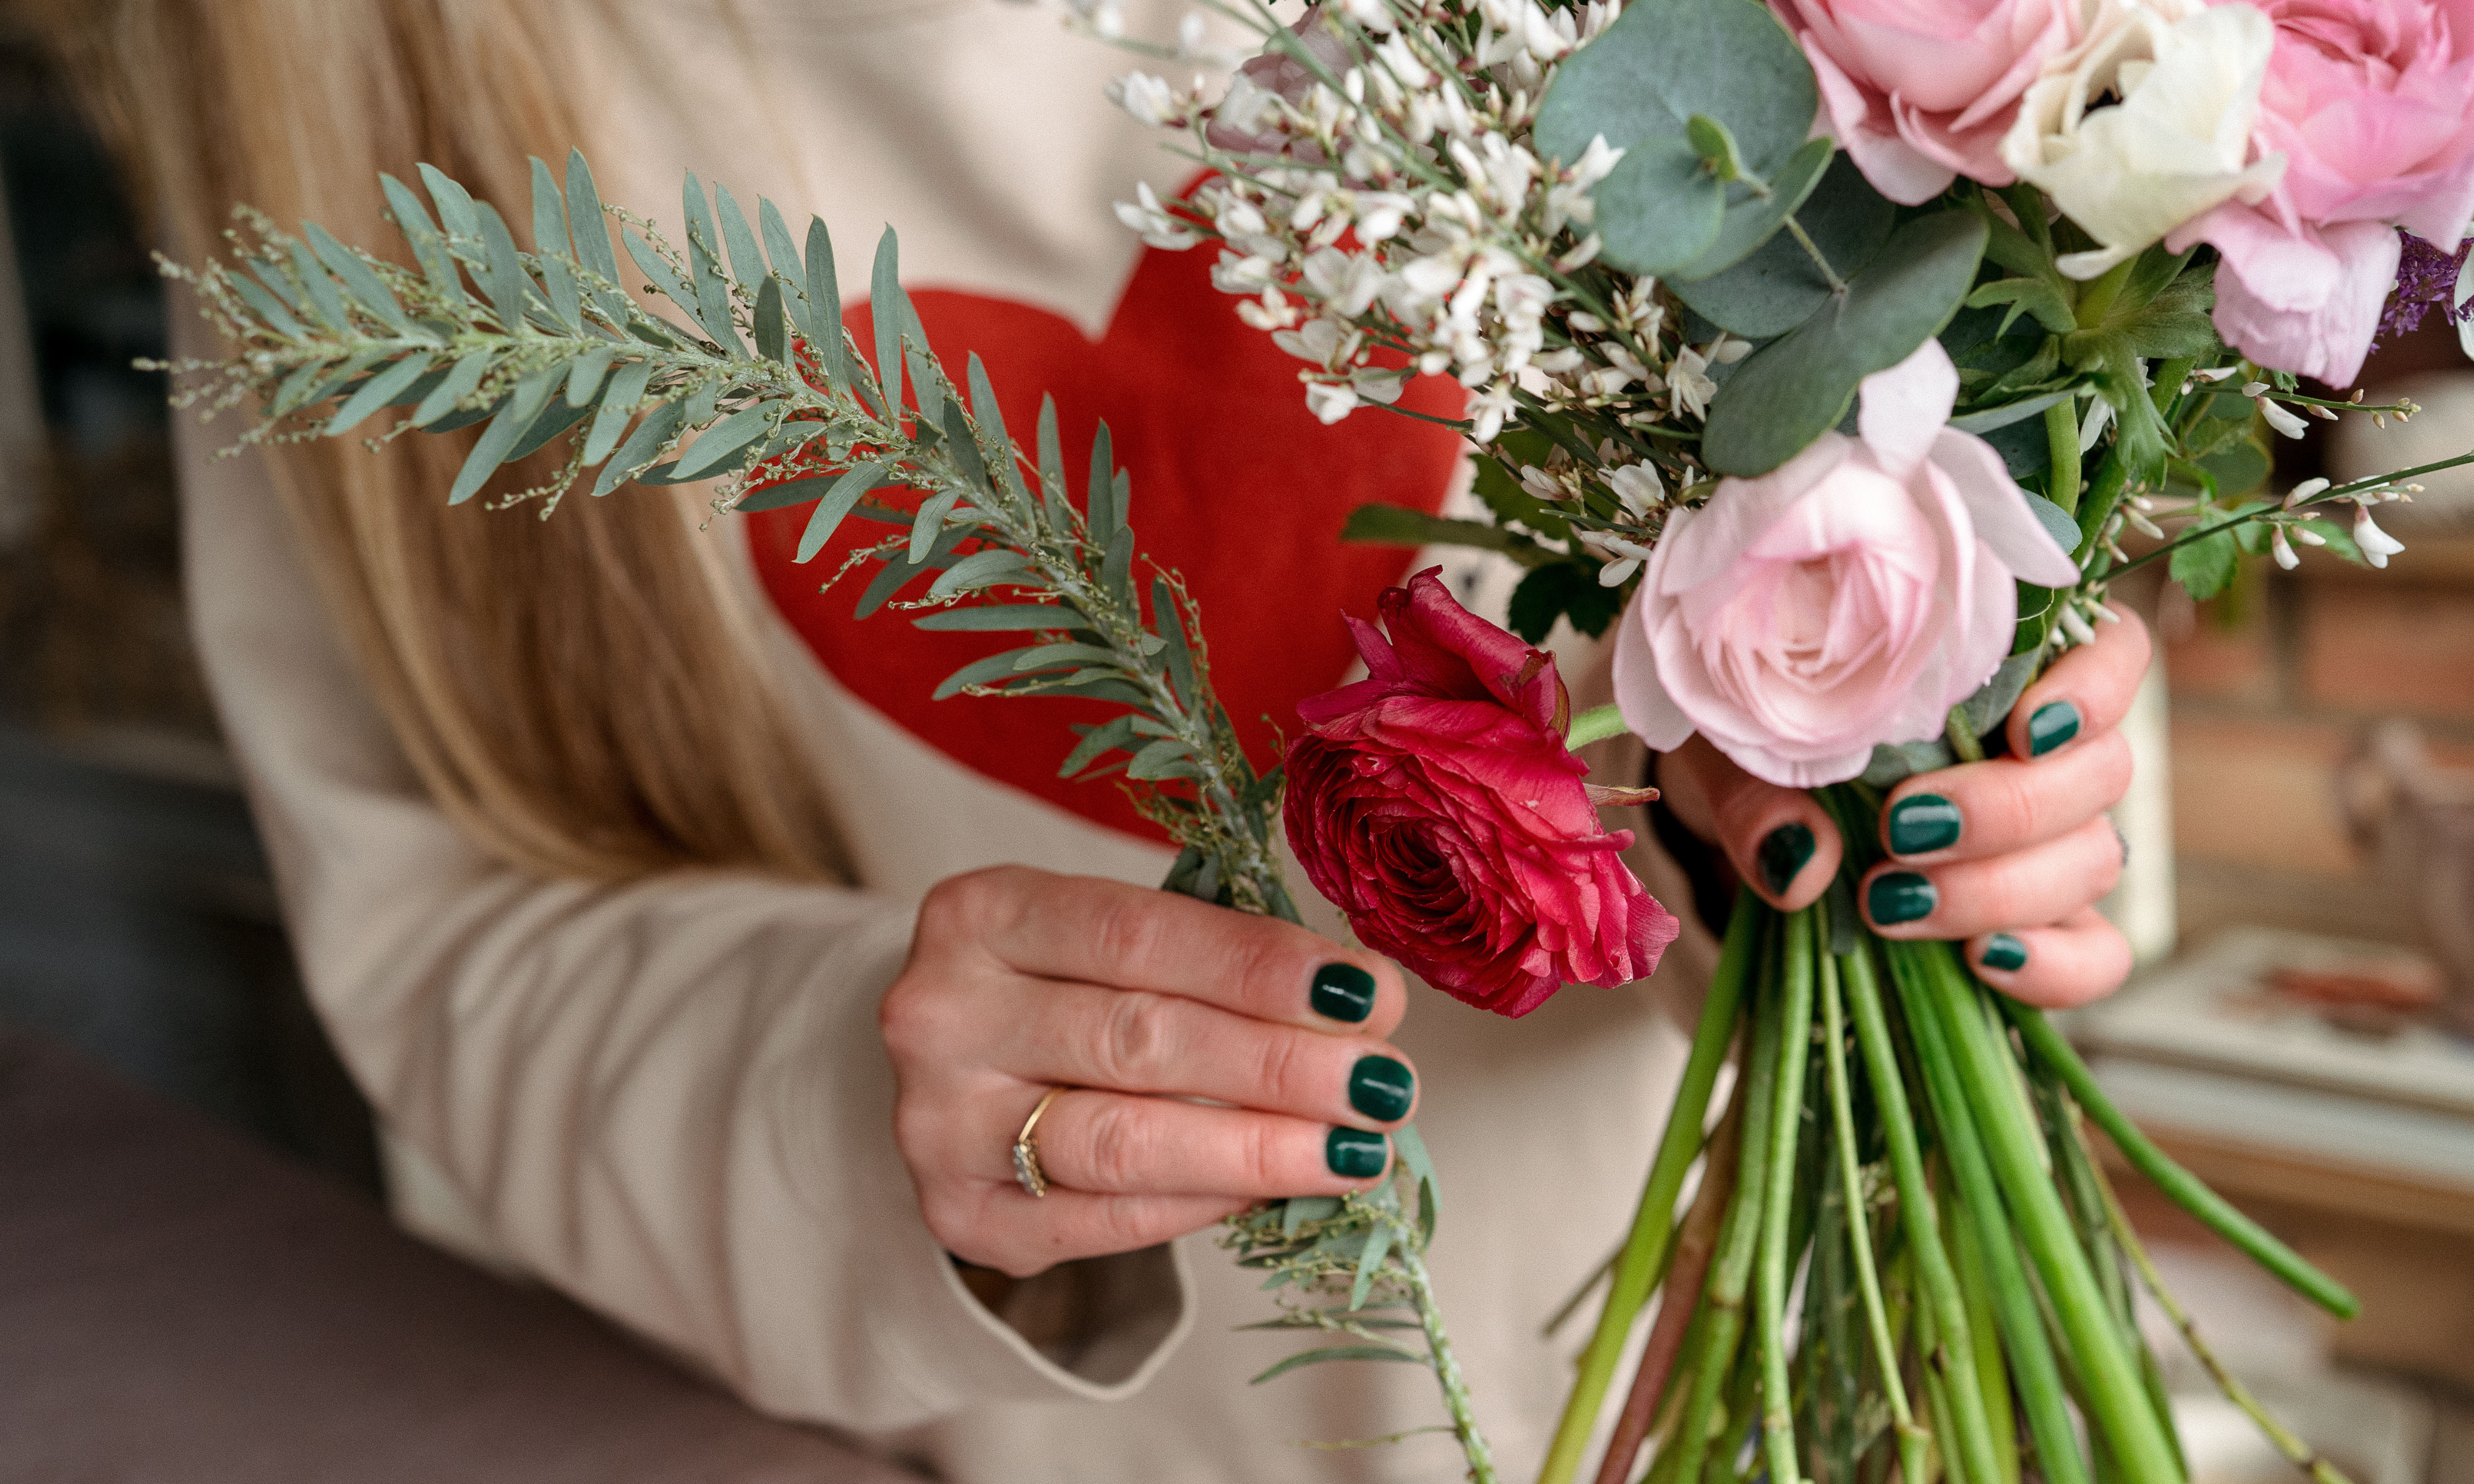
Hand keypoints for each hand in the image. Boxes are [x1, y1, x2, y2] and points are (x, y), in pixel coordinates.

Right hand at [880, 866, 1414, 1277]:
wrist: (951, 1066)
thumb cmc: (1061, 984)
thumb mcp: (1108, 936)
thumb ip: (1214, 956)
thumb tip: (1361, 1004)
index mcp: (983, 913)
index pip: (1138, 933)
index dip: (1261, 966)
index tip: (1366, 993)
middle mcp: (942, 1013)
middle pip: (1138, 1039)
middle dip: (1281, 1064)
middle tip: (1383, 1083)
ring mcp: (939, 1122)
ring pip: (1122, 1141)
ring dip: (1258, 1149)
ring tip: (1356, 1148)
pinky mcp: (959, 1213)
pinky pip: (1103, 1220)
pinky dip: (1203, 1204)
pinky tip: (1276, 1188)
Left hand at [1657, 605, 2150, 1009]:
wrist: (1727, 793)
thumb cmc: (1747, 730)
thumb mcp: (1731, 736)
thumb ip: (1760, 788)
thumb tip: (1803, 864)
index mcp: (1997, 662)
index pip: (2111, 653)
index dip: (2094, 689)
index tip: (2021, 727)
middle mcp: (2043, 747)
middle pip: (2101, 772)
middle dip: (2009, 810)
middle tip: (1902, 828)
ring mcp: (2048, 837)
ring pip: (2095, 860)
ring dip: (2001, 889)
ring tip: (1890, 901)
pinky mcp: (2034, 918)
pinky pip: (2095, 953)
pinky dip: (2055, 967)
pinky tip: (1982, 961)